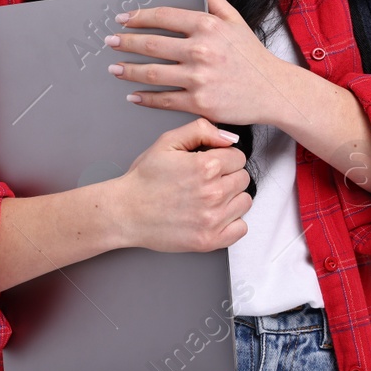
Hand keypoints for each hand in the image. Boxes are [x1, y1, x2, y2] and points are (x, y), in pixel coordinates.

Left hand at [103, 0, 293, 127]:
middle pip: (152, 45)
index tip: (123, 19)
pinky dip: (145, 97)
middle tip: (110, 42)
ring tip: (114, 69)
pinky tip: (133, 95)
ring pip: (153, 73)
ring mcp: (200, 78)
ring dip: (128, 71)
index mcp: (208, 25)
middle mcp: (202, 50)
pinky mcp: (200, 103)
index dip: (138, 17)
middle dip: (125, 43)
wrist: (273, 89)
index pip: (163, 17)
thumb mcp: (232, 17)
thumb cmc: (250, 54)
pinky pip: (164, 99)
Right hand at [111, 118, 251, 251]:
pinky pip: (241, 229)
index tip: (211, 164)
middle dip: (228, 176)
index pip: (239, 157)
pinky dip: (232, 222)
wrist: (125, 212)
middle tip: (207, 181)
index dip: (224, 158)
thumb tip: (228, 137)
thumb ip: (201, 130)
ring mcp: (213, 219)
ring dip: (231, 198)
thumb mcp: (167, 142)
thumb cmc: (144, 179)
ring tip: (209, 197)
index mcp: (206, 167)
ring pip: (244, 202)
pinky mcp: (209, 240)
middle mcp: (213, 193)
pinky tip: (214, 215)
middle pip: (243, 179)